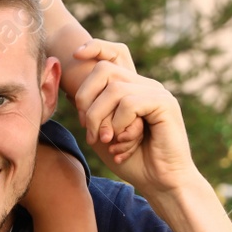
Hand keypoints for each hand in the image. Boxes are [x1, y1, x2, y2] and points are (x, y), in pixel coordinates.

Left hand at [73, 56, 199, 198]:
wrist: (161, 184)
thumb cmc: (133, 162)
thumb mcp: (102, 135)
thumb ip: (89, 112)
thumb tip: (66, 88)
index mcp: (132, 88)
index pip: (115, 52)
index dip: (95, 47)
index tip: (76, 56)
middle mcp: (145, 85)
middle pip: (104, 69)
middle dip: (85, 97)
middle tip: (88, 129)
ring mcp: (157, 93)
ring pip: (113, 88)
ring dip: (99, 117)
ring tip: (103, 140)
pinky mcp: (165, 104)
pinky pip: (129, 103)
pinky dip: (119, 124)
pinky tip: (122, 143)